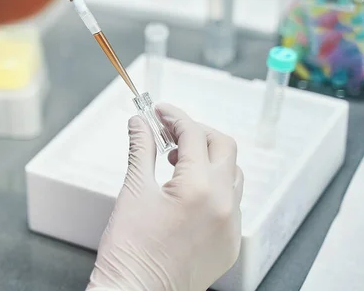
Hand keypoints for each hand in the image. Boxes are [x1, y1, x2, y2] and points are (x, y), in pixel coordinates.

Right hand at [87, 103, 243, 290]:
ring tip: (177, 164)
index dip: (174, 117)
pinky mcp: (229, 244)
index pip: (193, 135)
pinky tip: (188, 194)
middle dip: (197, 133)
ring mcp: (230, 227)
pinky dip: (214, 189)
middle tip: (170, 133)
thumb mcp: (134, 191)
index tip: (159, 112)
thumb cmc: (130, 250)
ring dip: (209, 160)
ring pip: (233, 175)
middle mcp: (224, 205)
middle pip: (223, 148)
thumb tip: (139, 123)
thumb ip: (142, 149)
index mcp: (199, 188)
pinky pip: (232, 204)